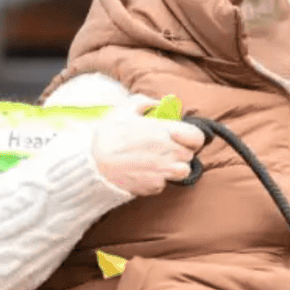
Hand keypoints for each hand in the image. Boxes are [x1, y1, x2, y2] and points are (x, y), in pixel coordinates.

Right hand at [91, 97, 206, 196]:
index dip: (191, 137)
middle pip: (190, 154)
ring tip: (158, 161)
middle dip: (180, 151)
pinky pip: (164, 183)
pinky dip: (158, 179)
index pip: (197, 137)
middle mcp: (167, 152)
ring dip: (174, 167)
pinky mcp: (154, 186)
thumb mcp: (125, 110)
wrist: (92, 163)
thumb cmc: (108, 135)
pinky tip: (143, 171)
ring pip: (182, 171)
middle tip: (164, 148)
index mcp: (163, 131)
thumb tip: (163, 103)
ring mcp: (162, 171)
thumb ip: (148, 103)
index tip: (182, 137)